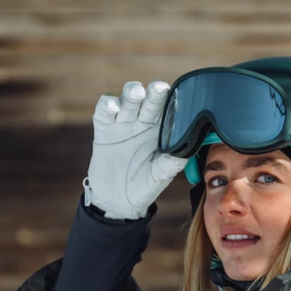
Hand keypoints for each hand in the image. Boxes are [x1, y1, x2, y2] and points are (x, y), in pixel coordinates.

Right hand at [83, 80, 189, 220]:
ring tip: (136, 93)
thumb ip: (171, 162)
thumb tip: (187, 149)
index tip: (179, 97)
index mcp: (160, 131)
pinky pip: (104, 112)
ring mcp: (122, 123)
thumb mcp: (160, 176)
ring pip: (127, 100)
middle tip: (159, 89)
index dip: (172, 102)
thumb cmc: (144, 186)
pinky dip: (107, 104)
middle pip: (148, 101)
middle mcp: (142, 123)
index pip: (167, 111)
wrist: (117, 201)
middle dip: (154, 93)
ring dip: (131, 93)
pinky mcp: (103, 129)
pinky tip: (112, 106)